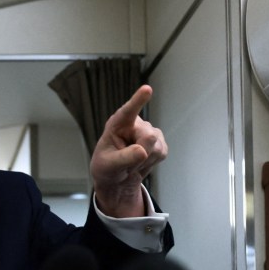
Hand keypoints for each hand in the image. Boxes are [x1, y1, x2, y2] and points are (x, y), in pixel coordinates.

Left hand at [89, 84, 167, 217]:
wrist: (116, 180)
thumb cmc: (107, 168)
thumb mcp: (109, 165)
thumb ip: (124, 158)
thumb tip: (143, 151)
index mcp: (118, 124)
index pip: (128, 111)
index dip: (138, 100)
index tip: (146, 89)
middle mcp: (135, 124)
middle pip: (148, 137)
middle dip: (140, 156)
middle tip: (126, 164)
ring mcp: (149, 131)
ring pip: (156, 148)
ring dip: (143, 162)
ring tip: (131, 164)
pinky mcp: (159, 142)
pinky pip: (162, 153)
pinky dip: (151, 164)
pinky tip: (141, 163)